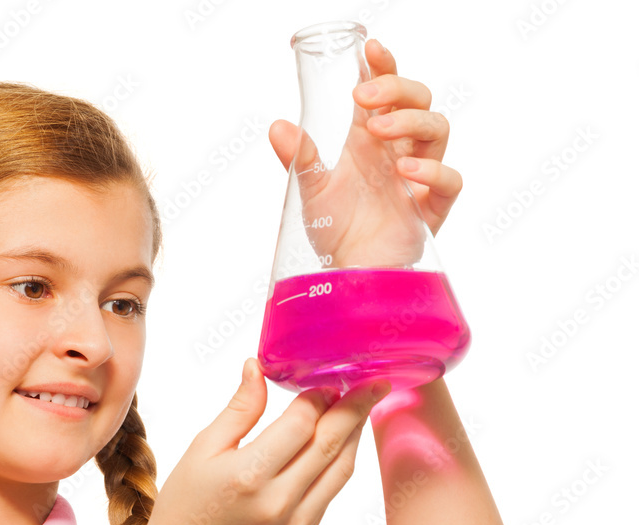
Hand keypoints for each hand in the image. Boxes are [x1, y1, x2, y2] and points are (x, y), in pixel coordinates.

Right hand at [142, 358, 390, 524]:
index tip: (327, 377)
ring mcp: (296, 520)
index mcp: (248, 474)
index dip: (318, 397)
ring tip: (364, 404)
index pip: (299, 425)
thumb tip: (256, 366)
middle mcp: (277, 500)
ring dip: (355, 433)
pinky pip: (333, 488)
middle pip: (329, 444)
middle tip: (374, 380)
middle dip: (355, 408)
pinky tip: (342, 438)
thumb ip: (239, 408)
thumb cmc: (188, 499)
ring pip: (341, 468)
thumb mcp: (204, 446)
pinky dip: (342, 459)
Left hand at [268, 38, 462, 266]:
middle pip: (419, 101)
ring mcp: (419, 177)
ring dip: (410, 122)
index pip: (384, 92)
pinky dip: (432, 170)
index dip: (383, 66)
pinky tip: (404, 171)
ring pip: (438, 129)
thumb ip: (298, 158)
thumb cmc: (334, 230)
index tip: (370, 48)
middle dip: (396, 88)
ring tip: (379, 131)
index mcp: (369, 141)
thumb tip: (277, 126)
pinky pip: (450, 180)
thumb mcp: (310, 190)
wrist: (348, 274)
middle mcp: (397, 152)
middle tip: (364, 97)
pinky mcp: (433, 208)